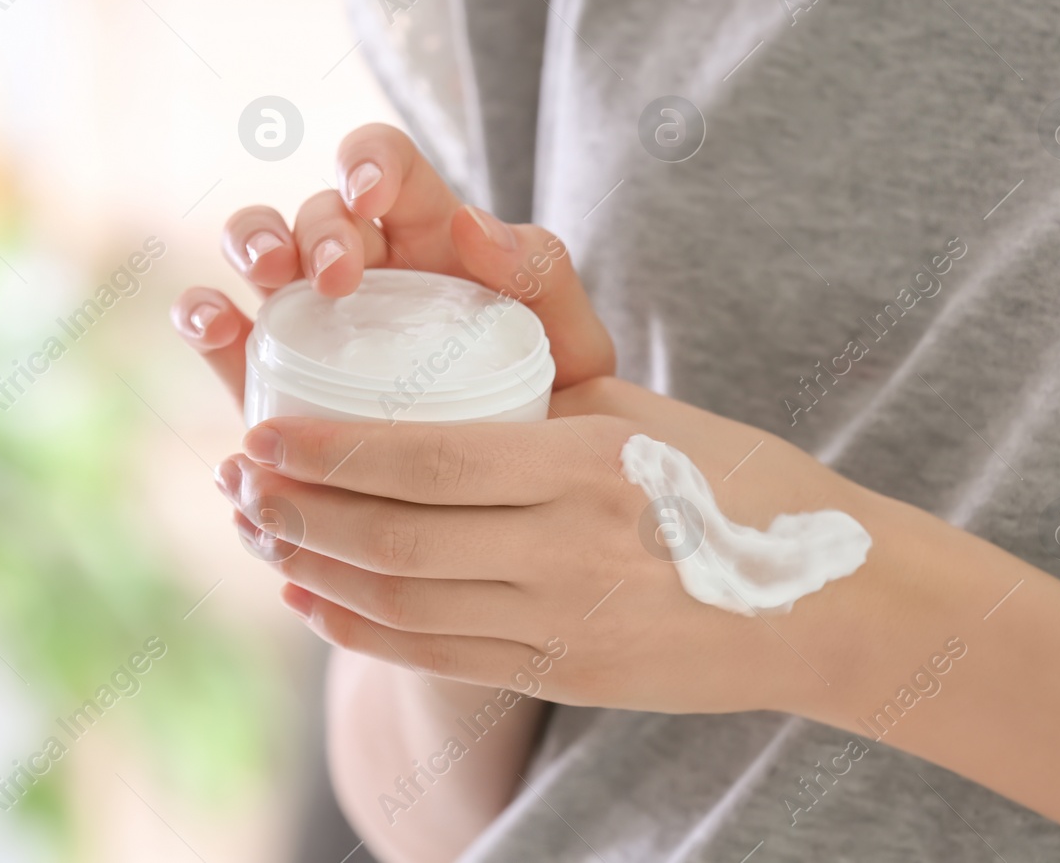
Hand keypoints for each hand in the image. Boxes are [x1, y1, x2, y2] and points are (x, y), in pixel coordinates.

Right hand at [169, 123, 613, 405]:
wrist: (514, 514)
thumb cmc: (551, 412)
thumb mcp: (574, 344)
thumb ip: (544, 275)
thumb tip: (471, 220)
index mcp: (426, 236)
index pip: (385, 164)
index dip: (366, 162)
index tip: (371, 197)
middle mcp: (357, 265)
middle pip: (312, 209)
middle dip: (313, 226)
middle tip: (338, 279)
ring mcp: (304, 317)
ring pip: (252, 248)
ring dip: (250, 246)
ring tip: (271, 280)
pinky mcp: (263, 375)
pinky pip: (217, 329)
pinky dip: (202, 316)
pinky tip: (217, 328)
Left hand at [217, 375, 894, 716]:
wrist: (827, 599)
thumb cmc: (737, 481)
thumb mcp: (639, 417)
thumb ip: (533, 402)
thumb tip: (419, 383)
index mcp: (585, 465)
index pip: (422, 460)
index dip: (325, 452)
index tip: (258, 430)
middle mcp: (568, 552)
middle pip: (391, 538)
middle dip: (294, 510)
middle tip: (233, 480)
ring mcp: (565, 627)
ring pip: (400, 603)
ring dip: (313, 568)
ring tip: (259, 533)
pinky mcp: (565, 675)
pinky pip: (437, 655)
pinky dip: (360, 631)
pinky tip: (314, 601)